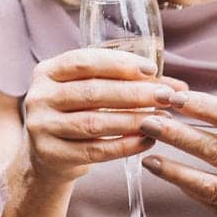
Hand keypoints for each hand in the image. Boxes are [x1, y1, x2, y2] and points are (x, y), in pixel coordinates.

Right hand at [18, 49, 181, 188]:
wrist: (46, 154)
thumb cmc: (77, 114)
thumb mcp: (89, 90)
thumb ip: (126, 83)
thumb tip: (178, 87)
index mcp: (47, 72)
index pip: (83, 62)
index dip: (119, 64)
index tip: (152, 70)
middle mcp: (38, 97)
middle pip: (92, 93)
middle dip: (135, 94)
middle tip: (166, 97)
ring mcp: (41, 126)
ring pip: (94, 123)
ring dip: (133, 121)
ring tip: (161, 120)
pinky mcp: (51, 154)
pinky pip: (94, 150)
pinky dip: (125, 146)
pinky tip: (146, 142)